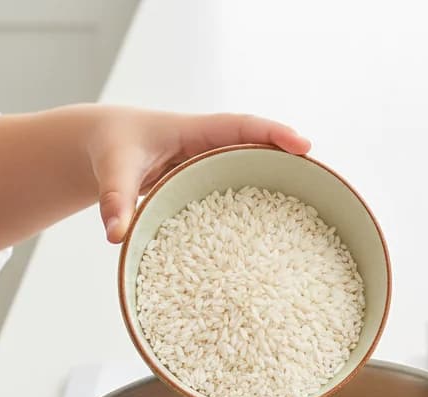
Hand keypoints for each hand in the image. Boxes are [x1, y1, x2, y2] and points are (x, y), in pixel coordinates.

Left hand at [85, 107, 311, 241]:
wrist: (103, 147)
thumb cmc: (110, 148)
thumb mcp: (111, 170)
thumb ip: (115, 201)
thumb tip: (116, 237)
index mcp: (194, 131)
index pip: (242, 127)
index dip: (273, 134)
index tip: (302, 145)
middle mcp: (209, 147)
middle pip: (259, 150)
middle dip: (290, 161)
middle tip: (324, 180)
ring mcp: (209, 168)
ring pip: (252, 172)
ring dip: (278, 187)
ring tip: (311, 213)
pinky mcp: (206, 188)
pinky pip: (236, 194)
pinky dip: (255, 210)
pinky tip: (273, 238)